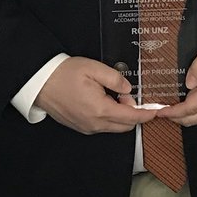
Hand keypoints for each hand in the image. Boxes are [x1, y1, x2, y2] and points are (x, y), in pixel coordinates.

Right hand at [35, 56, 150, 133]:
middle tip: (126, 93)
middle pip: (125, 126)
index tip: (156, 111)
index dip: (146, 114)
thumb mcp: (93, 69)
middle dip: (133, 113)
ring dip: (121, 116)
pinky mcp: (81, 127)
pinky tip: (103, 101)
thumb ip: (115, 78)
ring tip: (113, 95)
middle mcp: (94, 124)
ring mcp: (87, 128)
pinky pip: (102, 127)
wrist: (40, 83)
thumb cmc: (64, 74)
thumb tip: (128, 88)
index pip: (131, 118)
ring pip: (114, 127)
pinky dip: (109, 118)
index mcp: (100, 110)